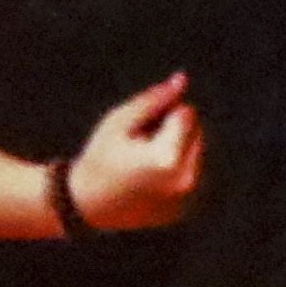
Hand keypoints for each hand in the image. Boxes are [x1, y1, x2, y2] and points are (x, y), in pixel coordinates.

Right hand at [65, 75, 203, 232]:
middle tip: (141, 146)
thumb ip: (154, 99)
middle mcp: (184, 181)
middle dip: (175, 130)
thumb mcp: (120, 121)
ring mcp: (187, 199)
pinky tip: (150, 179)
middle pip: (197, 132)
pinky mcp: (186, 207)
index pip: (187, 113)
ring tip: (145, 163)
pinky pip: (192, 173)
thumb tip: (182, 79)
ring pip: (197, 152)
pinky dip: (176, 170)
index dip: (163, 114)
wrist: (88, 205)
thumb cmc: (101, 157)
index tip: (141, 131)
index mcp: (167, 159)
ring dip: (177, 149)